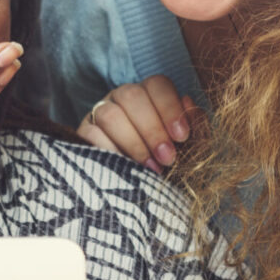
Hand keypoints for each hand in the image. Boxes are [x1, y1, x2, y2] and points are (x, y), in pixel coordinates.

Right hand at [78, 77, 200, 171]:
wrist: (142, 194)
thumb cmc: (169, 164)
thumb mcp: (190, 148)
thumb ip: (196, 127)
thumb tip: (188, 104)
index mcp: (150, 95)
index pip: (157, 85)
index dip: (170, 107)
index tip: (182, 136)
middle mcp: (123, 98)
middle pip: (132, 96)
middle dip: (152, 128)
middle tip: (168, 158)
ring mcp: (100, 113)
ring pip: (110, 115)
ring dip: (133, 142)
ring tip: (149, 168)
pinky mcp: (84, 133)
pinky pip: (91, 135)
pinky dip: (111, 153)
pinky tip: (126, 170)